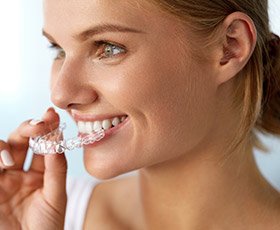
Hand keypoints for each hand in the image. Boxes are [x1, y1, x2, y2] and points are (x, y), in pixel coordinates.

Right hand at [0, 108, 66, 229]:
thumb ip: (57, 169)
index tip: (51, 115)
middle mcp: (19, 173)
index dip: (47, 129)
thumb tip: (57, 140)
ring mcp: (2, 180)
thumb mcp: (56, 197)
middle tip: (38, 125)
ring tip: (9, 160)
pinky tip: (2, 164)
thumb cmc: (47, 228)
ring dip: (2, 148)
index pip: (42, 145)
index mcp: (39, 173)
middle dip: (28, 129)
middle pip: (20, 141)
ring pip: (0, 150)